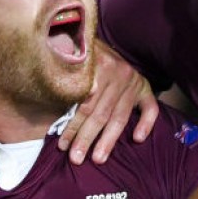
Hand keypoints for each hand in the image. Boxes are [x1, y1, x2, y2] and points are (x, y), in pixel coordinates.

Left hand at [58, 41, 156, 164]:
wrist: (98, 39)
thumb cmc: (79, 56)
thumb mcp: (69, 59)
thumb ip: (63, 77)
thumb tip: (47, 96)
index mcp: (98, 67)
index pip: (84, 104)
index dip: (72, 126)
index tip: (62, 146)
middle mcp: (118, 74)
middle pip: (101, 113)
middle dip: (87, 138)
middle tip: (76, 159)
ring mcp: (133, 81)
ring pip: (120, 116)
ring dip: (108, 140)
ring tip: (98, 159)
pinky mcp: (145, 87)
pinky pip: (150, 108)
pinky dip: (146, 123)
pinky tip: (138, 139)